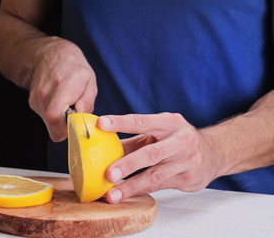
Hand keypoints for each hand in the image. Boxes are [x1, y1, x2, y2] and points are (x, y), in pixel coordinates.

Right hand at [28, 37, 96, 141]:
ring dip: (61, 123)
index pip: (55, 117)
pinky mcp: (33, 103)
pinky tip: (60, 105)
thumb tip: (83, 122)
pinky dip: (55, 118)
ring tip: (69, 108)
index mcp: (61, 87)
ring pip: (50, 125)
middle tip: (76, 118)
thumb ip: (87, 103)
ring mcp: (36, 99)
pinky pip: (46, 120)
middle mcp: (44, 94)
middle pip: (53, 126)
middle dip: (67, 129)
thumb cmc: (74, 68)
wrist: (51, 54)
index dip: (67, 128)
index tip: (78, 125)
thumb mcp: (89, 82)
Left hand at [96, 113, 220, 202]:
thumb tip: (102, 145)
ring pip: (156, 174)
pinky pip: (161, 186)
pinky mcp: (188, 178)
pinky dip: (142, 190)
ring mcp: (187, 160)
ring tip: (112, 194)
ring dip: (132, 185)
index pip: (141, 121)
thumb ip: (133, 140)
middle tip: (108, 173)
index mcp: (169, 122)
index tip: (101, 124)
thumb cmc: (177, 140)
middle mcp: (181, 139)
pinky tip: (127, 195)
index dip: (120, 122)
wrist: (214, 152)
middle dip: (128, 163)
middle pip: (152, 152)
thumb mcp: (158, 133)